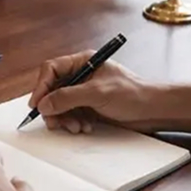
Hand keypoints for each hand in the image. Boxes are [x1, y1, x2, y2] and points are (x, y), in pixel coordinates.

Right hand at [29, 50, 159, 133]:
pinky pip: (69, 115)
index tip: (37, 104)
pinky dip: (73, 123)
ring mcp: (83, 93)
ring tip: (76, 127)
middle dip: (53, 107)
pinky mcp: (88, 108)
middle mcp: (80, 76)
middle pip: (52, 90)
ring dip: (64, 118)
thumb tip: (44, 104)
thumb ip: (68, 97)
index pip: (51, 70)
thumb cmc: (133, 94)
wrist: (153, 111)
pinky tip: (85, 127)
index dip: (41, 86)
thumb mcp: (97, 93)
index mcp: (82, 62)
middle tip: (55, 122)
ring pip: (59, 105)